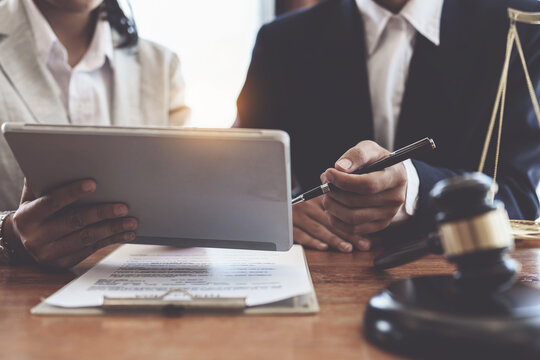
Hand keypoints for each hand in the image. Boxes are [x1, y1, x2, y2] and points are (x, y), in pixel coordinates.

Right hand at [4, 179, 137, 268]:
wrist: (23, 242)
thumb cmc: (35, 210)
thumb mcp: (32, 196)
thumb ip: (44, 180)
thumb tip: (62, 158)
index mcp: (27, 217)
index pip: (51, 203)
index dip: (71, 193)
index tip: (93, 184)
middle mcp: (36, 237)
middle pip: (74, 222)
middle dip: (101, 213)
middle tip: (123, 207)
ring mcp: (50, 253)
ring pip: (87, 239)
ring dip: (112, 229)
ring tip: (131, 221)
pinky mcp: (63, 263)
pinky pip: (92, 249)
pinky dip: (111, 240)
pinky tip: (126, 233)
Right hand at [293, 196, 370, 251]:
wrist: (275, 205)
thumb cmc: (302, 209)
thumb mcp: (317, 203)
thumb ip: (335, 209)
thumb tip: (362, 225)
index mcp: (318, 199)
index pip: (338, 212)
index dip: (353, 224)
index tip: (367, 236)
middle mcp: (308, 206)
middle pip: (331, 222)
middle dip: (349, 235)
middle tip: (363, 245)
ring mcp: (297, 217)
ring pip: (318, 229)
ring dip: (334, 239)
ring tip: (348, 248)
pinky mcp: (288, 227)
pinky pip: (301, 235)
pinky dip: (312, 241)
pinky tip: (324, 247)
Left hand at [320, 141, 406, 247]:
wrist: (391, 178)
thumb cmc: (378, 162)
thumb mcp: (370, 150)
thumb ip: (356, 155)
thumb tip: (340, 167)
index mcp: (395, 177)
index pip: (367, 184)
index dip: (344, 181)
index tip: (329, 173)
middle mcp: (394, 199)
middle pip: (356, 202)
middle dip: (333, 192)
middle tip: (324, 183)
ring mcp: (388, 215)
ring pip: (352, 218)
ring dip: (332, 206)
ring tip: (327, 194)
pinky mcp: (379, 226)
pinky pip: (352, 229)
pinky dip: (336, 220)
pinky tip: (332, 207)